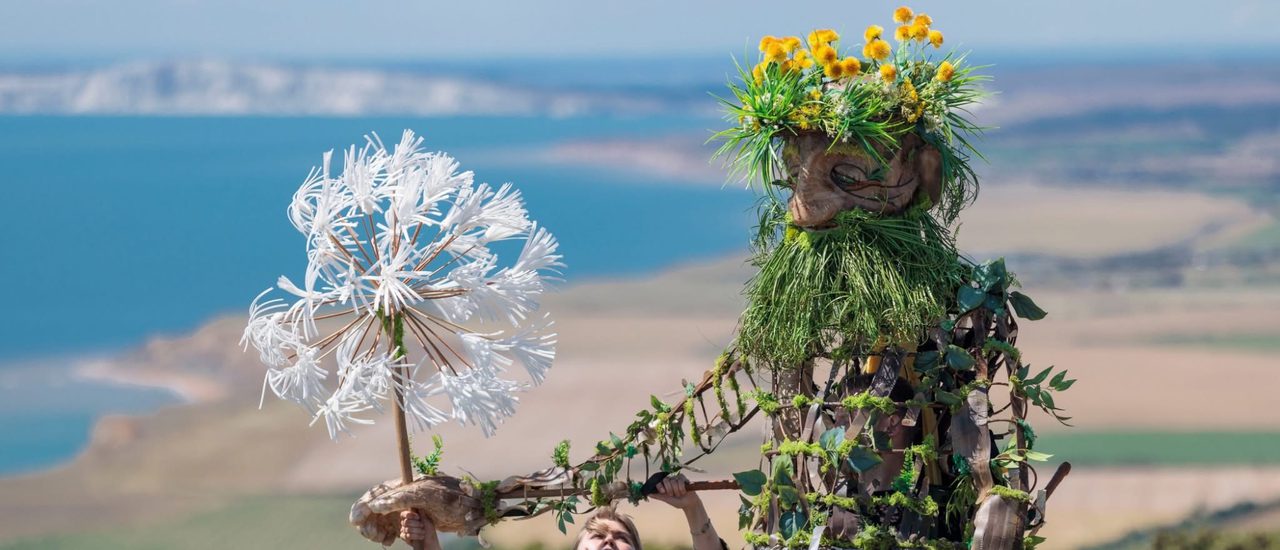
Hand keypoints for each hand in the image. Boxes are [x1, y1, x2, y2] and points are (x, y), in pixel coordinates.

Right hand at [348, 476, 485, 543]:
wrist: (477, 510)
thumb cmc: (454, 498)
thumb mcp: (426, 495)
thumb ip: (400, 497)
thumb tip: (375, 504)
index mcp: (406, 485)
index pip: (378, 493)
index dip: (365, 505)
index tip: (357, 519)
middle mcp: (406, 496)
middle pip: (378, 509)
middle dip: (370, 521)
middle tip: (371, 533)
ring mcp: (411, 510)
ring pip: (386, 522)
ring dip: (380, 531)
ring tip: (384, 539)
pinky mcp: (418, 523)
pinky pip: (397, 531)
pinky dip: (393, 536)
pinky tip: (391, 541)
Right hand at [399, 511, 436, 544]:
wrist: (430, 546)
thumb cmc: (430, 534)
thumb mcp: (428, 523)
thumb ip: (422, 514)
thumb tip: (419, 505)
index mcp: (413, 517)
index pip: (404, 513)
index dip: (410, 515)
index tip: (418, 517)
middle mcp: (408, 522)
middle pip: (405, 521)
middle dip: (416, 525)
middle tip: (423, 526)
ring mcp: (405, 530)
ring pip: (406, 529)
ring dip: (416, 531)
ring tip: (423, 533)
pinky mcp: (404, 537)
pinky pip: (405, 535)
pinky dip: (414, 536)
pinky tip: (420, 537)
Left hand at [649, 473, 701, 510]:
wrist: (689, 503)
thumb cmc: (678, 502)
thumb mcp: (667, 500)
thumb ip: (658, 496)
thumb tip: (648, 494)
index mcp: (664, 485)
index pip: (659, 482)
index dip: (660, 486)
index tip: (663, 492)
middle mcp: (669, 480)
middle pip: (666, 480)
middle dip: (670, 489)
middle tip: (673, 495)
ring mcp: (676, 478)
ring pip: (673, 481)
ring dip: (677, 490)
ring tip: (680, 494)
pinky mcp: (683, 478)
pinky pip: (680, 480)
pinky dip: (682, 487)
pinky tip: (684, 491)